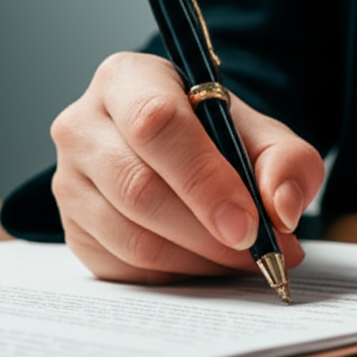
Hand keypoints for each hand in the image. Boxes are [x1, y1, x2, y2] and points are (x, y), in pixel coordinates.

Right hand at [50, 52, 324, 283]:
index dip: (204, 179)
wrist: (183, 150)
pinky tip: (209, 263)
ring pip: (131, 237)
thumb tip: (282, 208)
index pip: (154, 124)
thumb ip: (287, 162)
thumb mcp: (262, 133)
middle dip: (208, 232)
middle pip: (138, 189)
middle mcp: (83, 126)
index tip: (249, 222)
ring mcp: (70, 182)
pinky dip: (177, 275)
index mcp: (126, 80)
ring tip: (243, 258)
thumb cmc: (215, 135)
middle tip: (260, 251)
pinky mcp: (74, 230)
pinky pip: (125, 267)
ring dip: (199, 260)